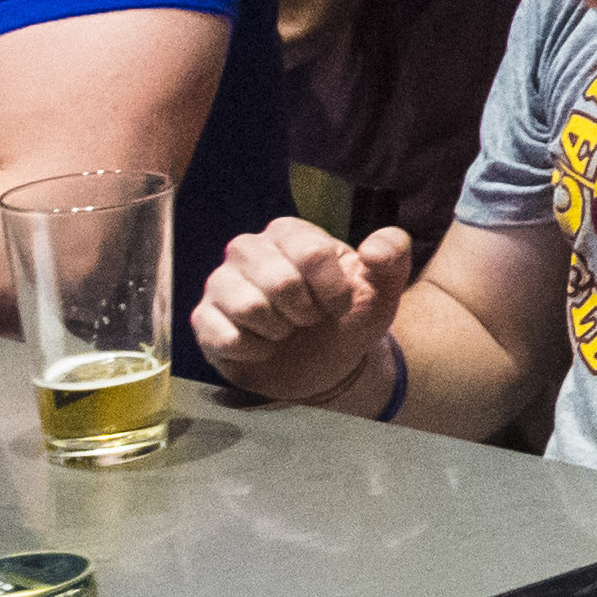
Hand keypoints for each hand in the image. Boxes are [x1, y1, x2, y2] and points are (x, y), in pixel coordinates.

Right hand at [194, 213, 415, 404]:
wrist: (326, 363)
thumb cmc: (349, 316)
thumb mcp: (381, 288)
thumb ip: (392, 256)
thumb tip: (373, 250)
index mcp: (289, 233)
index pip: (311, 253)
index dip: (333, 290)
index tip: (339, 304)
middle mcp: (248, 249)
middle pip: (280, 282)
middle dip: (306, 312)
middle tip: (309, 319)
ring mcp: (220, 283)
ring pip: (250, 307)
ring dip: (280, 331)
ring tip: (285, 330)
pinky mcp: (204, 319)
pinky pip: (225, 336)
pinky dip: (254, 350)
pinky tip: (262, 347)